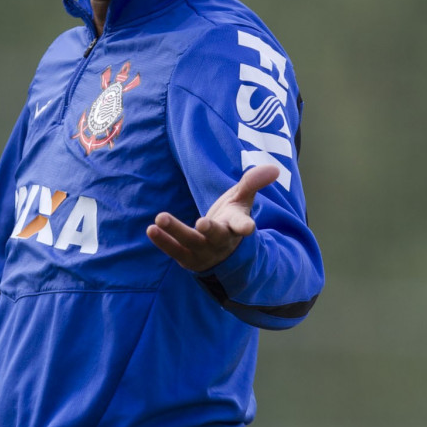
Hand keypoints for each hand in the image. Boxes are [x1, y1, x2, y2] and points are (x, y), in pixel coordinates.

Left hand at [146, 164, 279, 271]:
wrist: (220, 252)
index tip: (249, 228)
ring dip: (175, 231)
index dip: (245, 226)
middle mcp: (221, 241)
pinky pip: (174, 250)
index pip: (242, 225)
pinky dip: (163, 241)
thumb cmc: (230, 219)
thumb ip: (252, 183)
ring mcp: (204, 252)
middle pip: (216, 236)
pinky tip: (151, 229)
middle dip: (210, 230)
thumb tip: (275, 169)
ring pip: (190, 242)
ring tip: (159, 218)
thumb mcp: (241, 200)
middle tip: (202, 223)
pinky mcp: (187, 258)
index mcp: (236, 227)